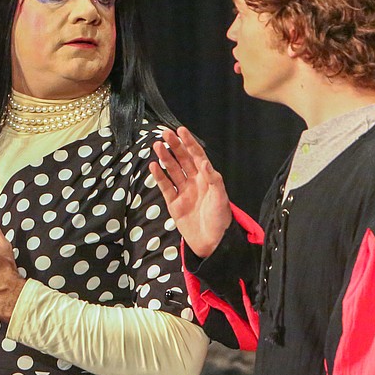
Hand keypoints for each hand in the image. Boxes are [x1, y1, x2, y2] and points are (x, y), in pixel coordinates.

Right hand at [149, 126, 231, 257]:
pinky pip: (165, 186)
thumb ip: (213, 179)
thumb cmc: (220, 219)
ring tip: (157, 145)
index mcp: (207, 178)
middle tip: (165, 134)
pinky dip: (159, 176)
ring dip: (165, 158)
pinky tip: (154, 166)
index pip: (197, 156)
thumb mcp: (221, 197)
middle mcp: (194, 182)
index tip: (181, 131)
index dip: (189, 143)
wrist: (212, 243)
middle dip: (174, 146)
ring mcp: (183, 192)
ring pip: (172, 170)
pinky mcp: (174, 203)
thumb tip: (203, 162)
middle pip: (182, 160)